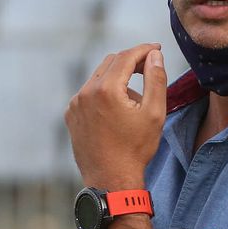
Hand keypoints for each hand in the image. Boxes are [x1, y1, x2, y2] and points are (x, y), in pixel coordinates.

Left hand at [65, 43, 167, 189]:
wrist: (111, 180)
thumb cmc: (135, 149)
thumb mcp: (154, 113)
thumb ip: (156, 79)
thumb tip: (154, 55)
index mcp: (106, 90)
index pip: (126, 57)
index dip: (143, 50)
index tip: (156, 48)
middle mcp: (85, 93)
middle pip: (110, 63)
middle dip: (130, 61)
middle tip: (149, 67)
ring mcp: (75, 104)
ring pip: (99, 78)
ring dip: (118, 79)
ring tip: (135, 102)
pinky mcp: (71, 115)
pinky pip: (88, 94)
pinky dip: (104, 93)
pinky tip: (117, 112)